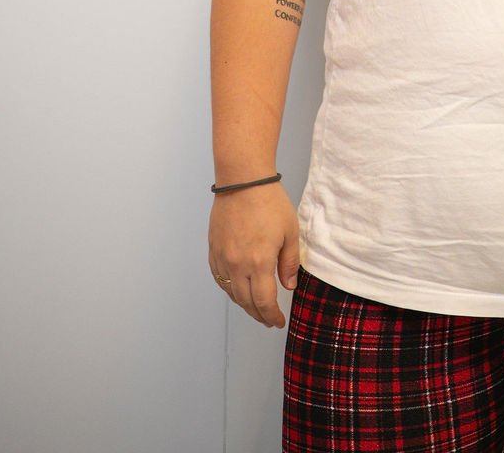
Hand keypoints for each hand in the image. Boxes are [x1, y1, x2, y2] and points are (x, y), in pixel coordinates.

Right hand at [207, 181, 300, 328]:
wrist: (243, 180)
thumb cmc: (269, 202)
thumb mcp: (290, 232)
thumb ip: (289, 263)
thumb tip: (289, 286)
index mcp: (259, 262)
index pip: (264, 302)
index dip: (272, 316)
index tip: (278, 321)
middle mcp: (237, 265)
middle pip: (246, 302)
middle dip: (259, 314)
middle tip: (268, 319)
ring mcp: (223, 258)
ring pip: (231, 293)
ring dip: (244, 304)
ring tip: (255, 307)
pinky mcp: (214, 250)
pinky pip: (220, 279)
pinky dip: (229, 289)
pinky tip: (238, 289)